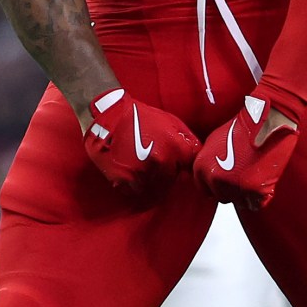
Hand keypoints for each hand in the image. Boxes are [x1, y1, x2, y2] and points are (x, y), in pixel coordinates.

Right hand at [78, 86, 199, 197]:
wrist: (109, 116)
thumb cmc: (141, 116)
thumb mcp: (171, 121)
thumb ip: (188, 140)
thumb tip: (198, 156)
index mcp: (174, 147)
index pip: (189, 168)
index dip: (183, 165)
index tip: (179, 164)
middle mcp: (160, 162)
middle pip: (172, 179)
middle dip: (167, 172)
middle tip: (157, 161)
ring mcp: (142, 173)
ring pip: (155, 188)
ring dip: (152, 181)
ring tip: (143, 165)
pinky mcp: (124, 180)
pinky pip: (136, 191)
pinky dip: (135, 185)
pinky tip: (132, 171)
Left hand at [193, 87, 300, 209]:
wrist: (267, 119)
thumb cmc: (244, 127)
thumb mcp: (214, 141)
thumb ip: (209, 162)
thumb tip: (208, 177)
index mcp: (201, 167)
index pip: (205, 190)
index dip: (217, 186)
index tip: (228, 180)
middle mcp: (214, 179)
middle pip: (223, 197)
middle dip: (233, 189)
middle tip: (246, 174)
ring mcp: (234, 186)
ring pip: (239, 202)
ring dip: (248, 193)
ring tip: (256, 174)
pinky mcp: (254, 190)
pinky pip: (257, 204)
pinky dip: (262, 196)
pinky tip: (264, 179)